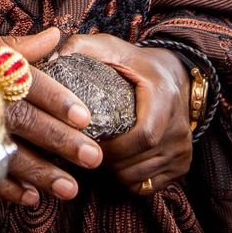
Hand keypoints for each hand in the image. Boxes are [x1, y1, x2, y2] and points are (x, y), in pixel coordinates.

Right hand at [0, 28, 101, 206]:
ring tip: (68, 188)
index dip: (55, 98)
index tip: (84, 116)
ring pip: (4, 153)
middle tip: (93, 157)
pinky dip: (3, 187)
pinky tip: (27, 197)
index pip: (24, 80)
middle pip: (21, 121)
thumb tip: (54, 35)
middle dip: (60, 141)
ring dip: (39, 172)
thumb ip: (10, 45)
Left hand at [58, 34, 192, 195]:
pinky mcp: (183, 162)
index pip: (143, 136)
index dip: (113, 147)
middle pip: (139, 161)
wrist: (174, 73)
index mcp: (163, 96)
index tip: (86, 141)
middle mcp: (179, 125)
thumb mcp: (108, 47)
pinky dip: (129, 181)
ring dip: (114, 173)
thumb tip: (48, 62)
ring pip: (142, 177)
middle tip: (83, 151)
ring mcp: (183, 147)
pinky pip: (150, 186)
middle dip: (107, 162)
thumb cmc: (134, 61)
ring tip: (97, 155)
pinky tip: (115, 164)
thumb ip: (79, 48)